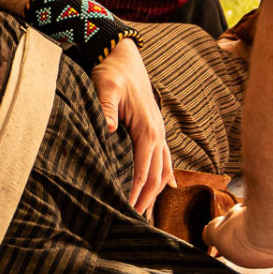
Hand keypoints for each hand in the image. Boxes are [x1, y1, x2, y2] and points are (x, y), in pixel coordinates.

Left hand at [92, 40, 172, 215]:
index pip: (144, 169)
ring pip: (163, 168)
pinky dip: (165, 174)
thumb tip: (108, 130)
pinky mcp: (154, 127)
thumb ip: (106, 108)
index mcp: (147, 128)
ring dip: (156, 190)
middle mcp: (157, 133)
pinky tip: (167, 187)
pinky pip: (165, 156)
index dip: (136, 191)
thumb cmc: (111, 70)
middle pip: (156, 175)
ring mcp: (159, 130)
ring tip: (146, 211)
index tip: (126, 209)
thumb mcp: (105, 87)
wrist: (122, 54)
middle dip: (147, 198)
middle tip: (135, 220)